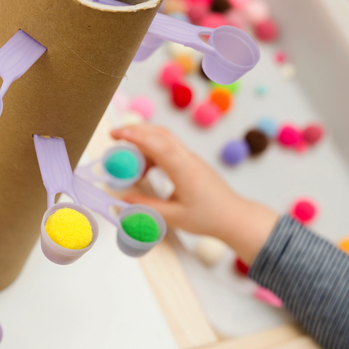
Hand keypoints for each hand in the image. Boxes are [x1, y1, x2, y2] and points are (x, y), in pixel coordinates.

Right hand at [112, 125, 278, 263]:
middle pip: (161, 133)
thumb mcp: (174, 217)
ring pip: (164, 139)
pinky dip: (152, 151)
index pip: (158, 145)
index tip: (117, 135)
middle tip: (114, 136)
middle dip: (136, 130)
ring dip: (143, 141)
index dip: (136, 137)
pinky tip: (144, 169)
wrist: (234, 217)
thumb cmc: (208, 218)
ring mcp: (190, 159)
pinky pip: (169, 149)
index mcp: (184, 171)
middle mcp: (187, 159)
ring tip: (127, 160)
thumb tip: (124, 199)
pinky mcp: (191, 163)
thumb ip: (147, 207)